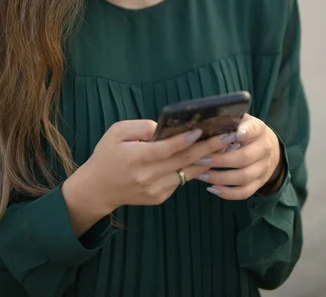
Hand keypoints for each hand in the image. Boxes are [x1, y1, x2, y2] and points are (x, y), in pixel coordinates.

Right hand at [63, 119, 231, 235]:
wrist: (97, 189)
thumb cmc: (106, 155)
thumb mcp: (117, 132)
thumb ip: (141, 127)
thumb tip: (165, 127)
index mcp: (136, 158)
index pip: (166, 149)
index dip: (184, 140)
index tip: (201, 130)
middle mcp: (148, 176)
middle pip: (183, 161)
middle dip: (208, 148)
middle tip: (228, 136)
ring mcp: (156, 190)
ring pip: (187, 173)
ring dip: (207, 159)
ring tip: (225, 146)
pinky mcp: (160, 197)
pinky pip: (180, 180)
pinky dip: (192, 169)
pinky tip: (205, 157)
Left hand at [196, 114, 282, 199]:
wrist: (270, 147)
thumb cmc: (246, 130)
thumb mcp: (242, 120)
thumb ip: (228, 121)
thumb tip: (202, 124)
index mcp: (259, 129)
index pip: (253, 129)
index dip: (244, 132)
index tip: (231, 135)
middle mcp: (265, 148)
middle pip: (243, 158)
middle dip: (219, 160)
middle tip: (199, 159)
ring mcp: (264, 167)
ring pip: (243, 177)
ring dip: (220, 178)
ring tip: (200, 175)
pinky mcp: (260, 182)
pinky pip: (245, 192)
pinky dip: (228, 193)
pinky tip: (212, 189)